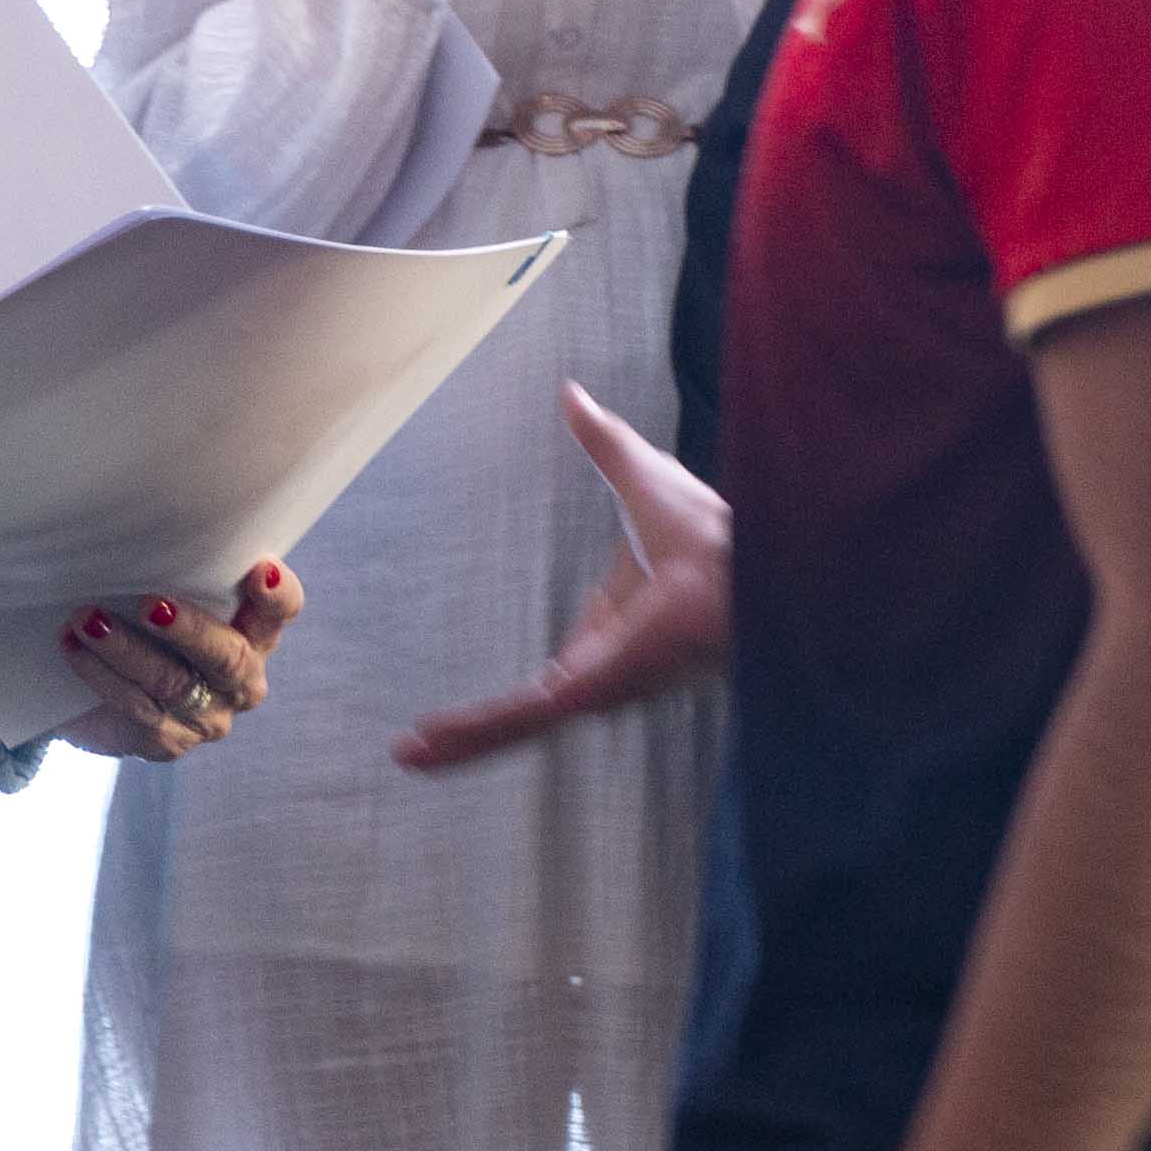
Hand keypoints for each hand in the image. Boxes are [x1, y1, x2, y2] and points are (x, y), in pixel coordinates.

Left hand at [45, 561, 300, 758]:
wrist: (97, 692)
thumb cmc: (140, 619)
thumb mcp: (163, 590)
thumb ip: (172, 572)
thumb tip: (135, 529)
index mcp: (255, 630)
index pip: (281, 610)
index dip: (276, 594)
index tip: (259, 569)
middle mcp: (241, 677)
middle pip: (229, 657)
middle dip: (190, 629)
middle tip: (151, 605)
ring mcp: (209, 715)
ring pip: (173, 684)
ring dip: (126, 650)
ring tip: (88, 619)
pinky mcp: (169, 741)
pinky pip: (138, 710)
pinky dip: (100, 675)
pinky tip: (73, 647)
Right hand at [394, 387, 726, 768]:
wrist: (739, 564)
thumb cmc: (708, 527)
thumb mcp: (636, 472)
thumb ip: (600, 441)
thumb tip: (573, 394)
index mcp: (619, 633)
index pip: (568, 664)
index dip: (540, 681)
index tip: (533, 683)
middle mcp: (605, 670)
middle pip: (529, 707)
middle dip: (479, 730)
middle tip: (429, 743)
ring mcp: (591, 686)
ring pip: (513, 723)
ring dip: (462, 742)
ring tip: (411, 756)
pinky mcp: (582, 692)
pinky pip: (516, 718)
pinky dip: (471, 734)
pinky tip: (429, 748)